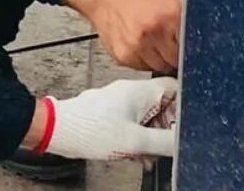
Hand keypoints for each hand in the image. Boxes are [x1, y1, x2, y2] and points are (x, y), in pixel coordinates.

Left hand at [35, 77, 178, 160]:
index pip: (175, 88)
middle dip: (167, 129)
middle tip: (164, 148)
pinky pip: (133, 125)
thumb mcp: (135, 140)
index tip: (185, 128)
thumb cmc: (89, 130)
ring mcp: (120, 103)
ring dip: (151, 139)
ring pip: (148, 119)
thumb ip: (165, 142)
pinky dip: (137, 140)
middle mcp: (130, 93)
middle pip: (164, 107)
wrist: (58, 131)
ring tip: (147, 156)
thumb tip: (185, 143)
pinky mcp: (110, 114)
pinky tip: (135, 155)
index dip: (185, 109)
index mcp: (140, 91)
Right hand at [63, 0, 182, 72]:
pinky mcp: (124, 57)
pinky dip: (144, 60)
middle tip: (168, 40)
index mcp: (170, 16)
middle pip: (177, 61)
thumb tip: (211, 39)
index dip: (192, 49)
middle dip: (176, 53)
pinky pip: (143, 68)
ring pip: (161, 68)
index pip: (192, 48)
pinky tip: (140, 44)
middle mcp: (152, 32)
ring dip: (160, 58)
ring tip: (152, 40)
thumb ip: (191, 17)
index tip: (190, 47)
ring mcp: (136, 47)